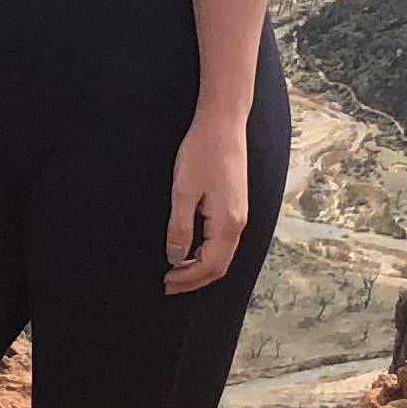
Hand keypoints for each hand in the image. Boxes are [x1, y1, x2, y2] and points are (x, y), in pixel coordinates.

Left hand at [164, 113, 251, 293]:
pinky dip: (208, 253)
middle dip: (194, 279)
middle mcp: (239, 223)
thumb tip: (176, 258)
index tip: (167, 281)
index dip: (188, 279)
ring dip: (201, 267)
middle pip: (220, 266)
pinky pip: (224, 241)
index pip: (210, 266)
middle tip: (169, 283)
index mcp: (227, 223)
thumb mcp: (183, 192)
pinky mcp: (236, 206)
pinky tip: (192, 250)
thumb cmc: (202, 153)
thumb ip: (180, 228)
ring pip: (223, 255)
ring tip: (177, 270)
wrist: (223, 124)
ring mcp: (239, 214)